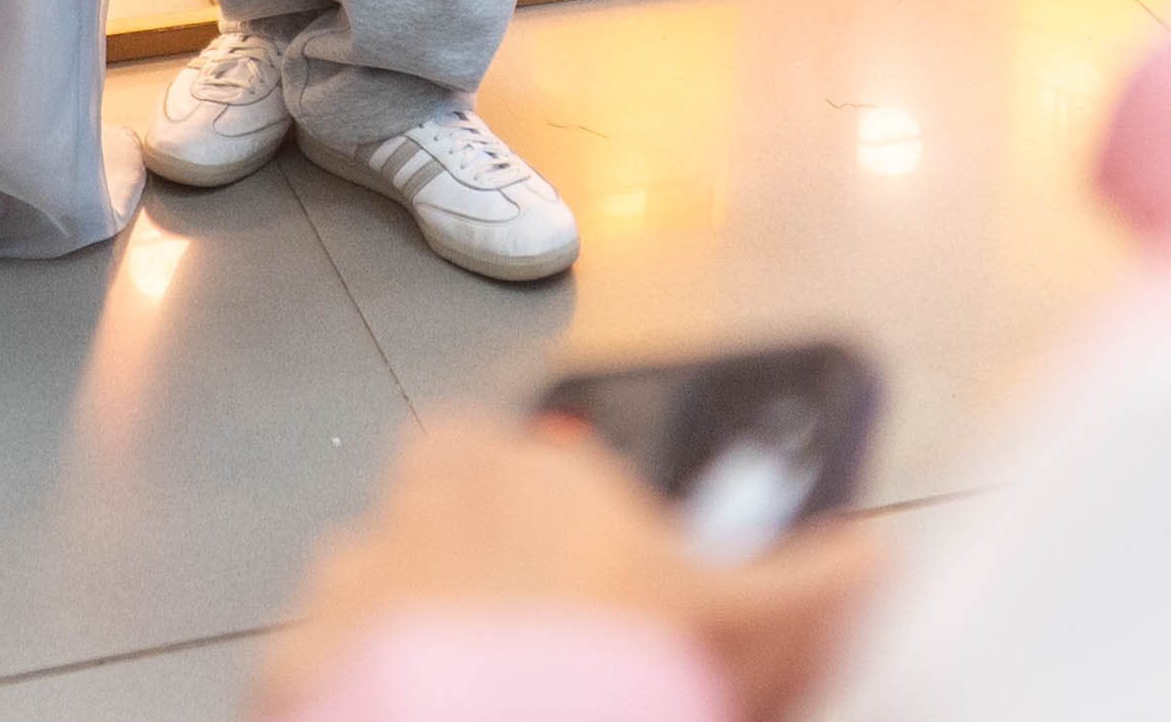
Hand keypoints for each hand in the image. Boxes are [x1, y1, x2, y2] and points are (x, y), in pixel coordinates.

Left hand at [257, 420, 888, 721]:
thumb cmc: (615, 674)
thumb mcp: (732, 632)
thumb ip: (808, 587)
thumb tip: (881, 552)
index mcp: (530, 474)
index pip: (541, 472)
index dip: (572, 535)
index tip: (599, 602)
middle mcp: (425, 503)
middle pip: (446, 511)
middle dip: (477, 563)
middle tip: (532, 649)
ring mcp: (349, 582)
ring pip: (379, 586)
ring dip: (411, 628)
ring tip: (468, 696)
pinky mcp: (290, 660)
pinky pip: (324, 662)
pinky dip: (353, 688)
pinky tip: (404, 716)